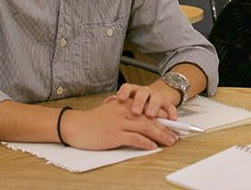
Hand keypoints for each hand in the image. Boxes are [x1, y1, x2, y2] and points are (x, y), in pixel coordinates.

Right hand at [59, 95, 176, 150]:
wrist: (75, 125)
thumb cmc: (92, 121)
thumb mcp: (111, 111)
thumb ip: (125, 112)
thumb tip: (140, 120)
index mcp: (125, 104)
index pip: (149, 108)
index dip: (163, 116)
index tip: (172, 123)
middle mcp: (125, 111)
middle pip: (151, 119)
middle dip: (166, 127)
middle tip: (175, 135)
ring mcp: (120, 123)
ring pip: (146, 128)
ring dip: (161, 136)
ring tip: (169, 142)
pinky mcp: (115, 134)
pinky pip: (135, 138)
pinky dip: (146, 143)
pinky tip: (153, 146)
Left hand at [115, 82, 178, 119]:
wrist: (151, 98)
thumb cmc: (134, 104)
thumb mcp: (125, 103)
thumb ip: (116, 103)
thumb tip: (105, 103)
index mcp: (133, 90)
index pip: (128, 88)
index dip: (124, 92)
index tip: (120, 98)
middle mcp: (144, 91)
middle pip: (142, 93)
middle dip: (139, 102)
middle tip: (135, 111)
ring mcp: (156, 96)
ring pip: (155, 98)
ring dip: (153, 106)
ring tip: (150, 115)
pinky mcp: (166, 103)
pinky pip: (169, 106)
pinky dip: (171, 113)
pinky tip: (171, 120)